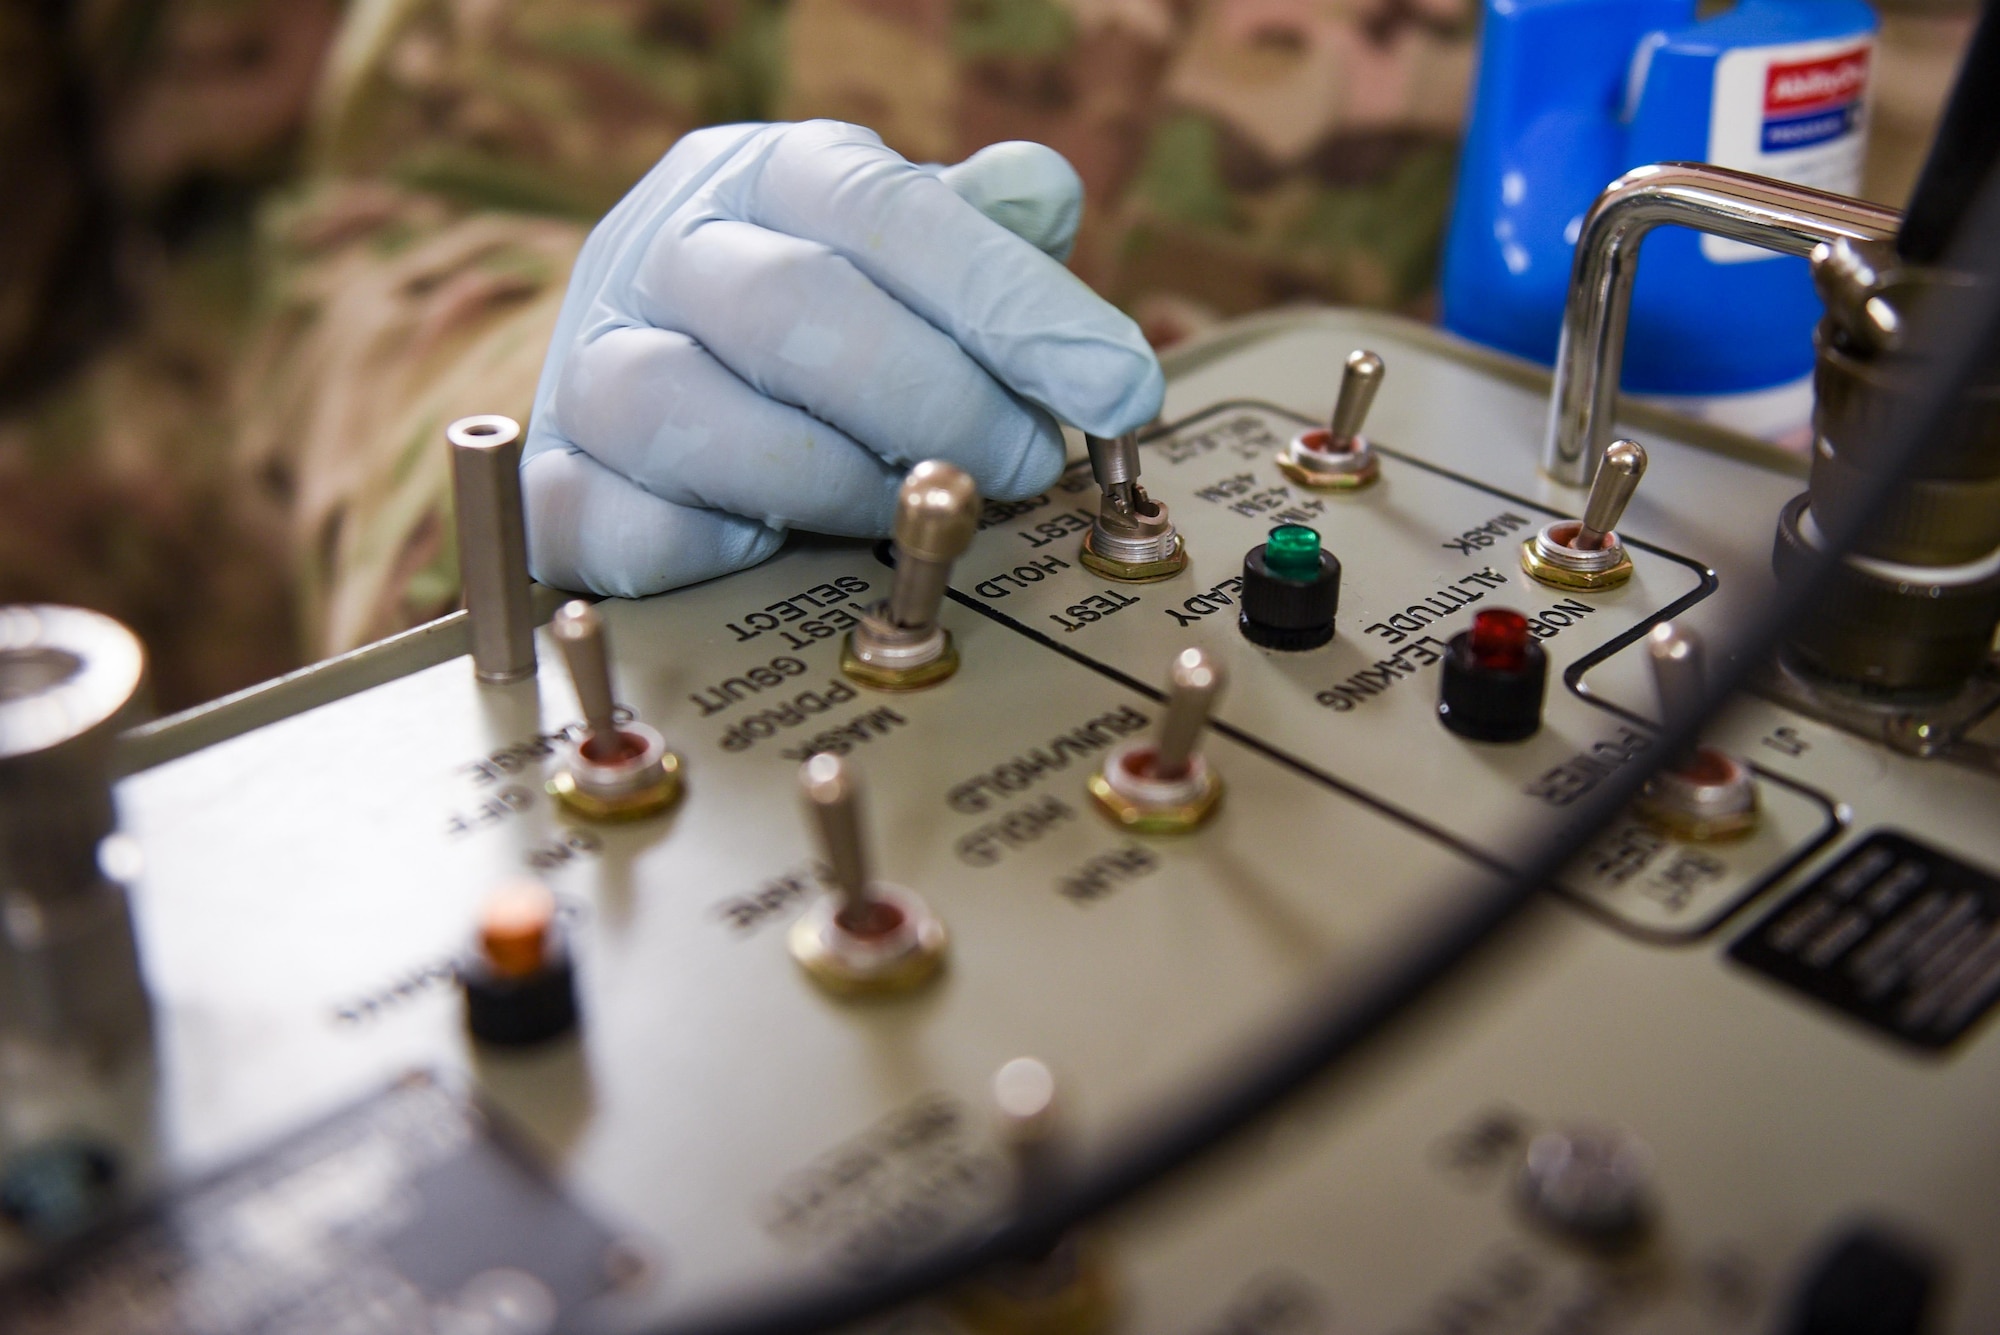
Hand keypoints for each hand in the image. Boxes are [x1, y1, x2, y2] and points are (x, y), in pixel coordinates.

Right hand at [521, 121, 1163, 596]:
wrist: (662, 379)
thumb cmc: (820, 317)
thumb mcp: (909, 258)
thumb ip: (981, 237)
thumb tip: (1044, 193)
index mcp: (766, 176)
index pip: (888, 211)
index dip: (1012, 306)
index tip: (1120, 388)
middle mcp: (664, 250)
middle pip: (785, 303)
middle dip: (933, 400)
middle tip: (1020, 467)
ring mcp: (592, 362)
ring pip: (675, 406)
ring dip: (822, 476)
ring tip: (901, 506)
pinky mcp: (556, 478)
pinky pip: (598, 515)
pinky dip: (699, 543)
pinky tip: (769, 544)